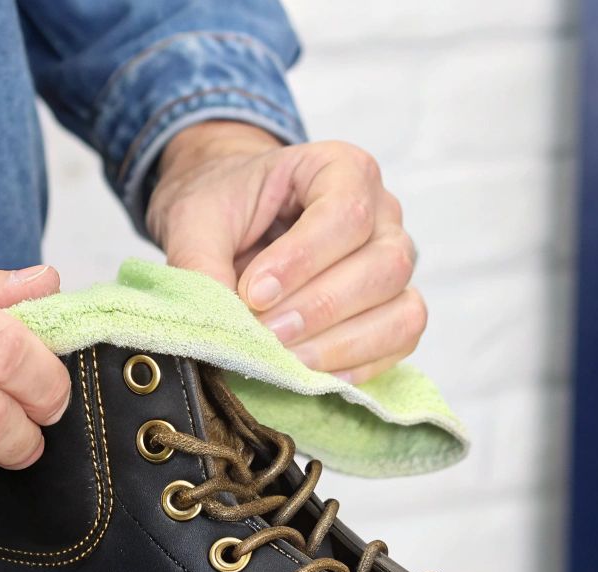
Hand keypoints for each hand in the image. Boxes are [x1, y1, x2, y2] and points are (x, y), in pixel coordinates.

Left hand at [148, 123, 424, 382]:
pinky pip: (401, 342)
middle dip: (322, 308)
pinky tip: (313, 377)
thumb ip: (201, 263)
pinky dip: (360, 366)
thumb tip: (219, 323)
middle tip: (267, 334)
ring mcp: (395, 263)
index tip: (254, 292)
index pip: (347, 212)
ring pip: (401, 309)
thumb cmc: (225, 206)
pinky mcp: (394, 308)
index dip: (304, 260)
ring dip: (343, 344)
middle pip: (385, 263)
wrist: (235, 220)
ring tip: (287, 362)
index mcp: (341, 168)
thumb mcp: (196, 220)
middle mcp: (383, 213)